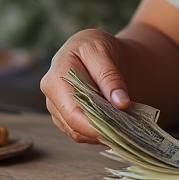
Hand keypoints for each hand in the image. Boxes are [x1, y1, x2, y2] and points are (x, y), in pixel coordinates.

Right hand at [40, 29, 130, 143]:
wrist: (95, 51)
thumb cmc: (96, 47)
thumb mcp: (103, 52)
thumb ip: (110, 77)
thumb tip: (120, 103)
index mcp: (56, 76)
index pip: (72, 111)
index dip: (95, 125)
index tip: (119, 128)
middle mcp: (51, 94)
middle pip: (74, 125)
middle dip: (101, 129)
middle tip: (127, 128)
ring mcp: (56, 107)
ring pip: (77, 132)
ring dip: (100, 132)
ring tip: (123, 124)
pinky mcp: (64, 116)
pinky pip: (80, 132)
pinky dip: (97, 132)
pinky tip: (114, 124)